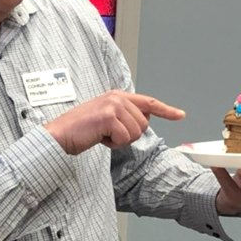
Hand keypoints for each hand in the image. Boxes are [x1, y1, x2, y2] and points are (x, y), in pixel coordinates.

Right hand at [44, 90, 184, 154]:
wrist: (59, 135)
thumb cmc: (80, 130)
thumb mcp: (105, 119)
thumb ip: (124, 116)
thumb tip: (143, 121)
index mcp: (116, 96)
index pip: (148, 102)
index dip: (166, 110)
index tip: (180, 115)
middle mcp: (117, 97)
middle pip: (144, 124)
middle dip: (129, 135)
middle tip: (108, 134)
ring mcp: (113, 106)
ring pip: (136, 132)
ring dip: (120, 140)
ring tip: (102, 135)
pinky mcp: (109, 116)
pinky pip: (125, 138)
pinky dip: (113, 144)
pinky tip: (99, 138)